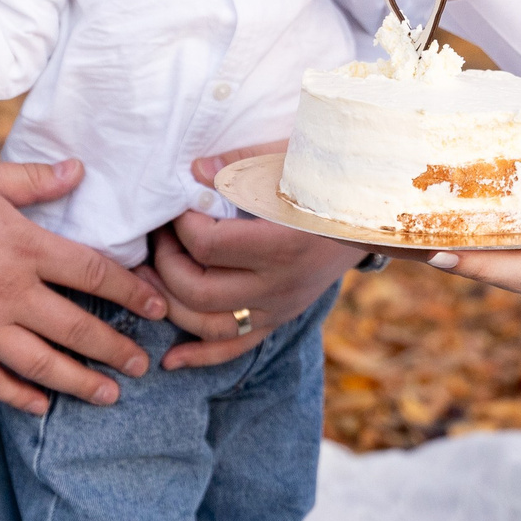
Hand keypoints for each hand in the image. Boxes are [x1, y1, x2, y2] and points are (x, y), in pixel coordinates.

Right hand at [0, 147, 171, 415]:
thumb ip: (37, 180)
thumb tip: (80, 170)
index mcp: (24, 248)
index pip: (93, 274)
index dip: (131, 292)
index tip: (157, 306)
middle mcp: (9, 292)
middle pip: (76, 328)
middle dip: (115, 349)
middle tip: (143, 366)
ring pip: (40, 363)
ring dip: (79, 382)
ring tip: (108, 396)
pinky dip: (18, 396)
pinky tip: (41, 406)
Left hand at [141, 145, 361, 368]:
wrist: (373, 217)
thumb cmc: (331, 181)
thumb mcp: (291, 161)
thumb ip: (240, 166)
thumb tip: (194, 172)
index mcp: (283, 243)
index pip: (208, 247)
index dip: (180, 225)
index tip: (178, 203)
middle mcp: (280, 285)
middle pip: (200, 291)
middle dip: (165, 263)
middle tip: (158, 235)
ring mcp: (280, 308)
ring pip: (210, 326)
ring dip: (170, 305)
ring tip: (147, 276)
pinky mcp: (281, 319)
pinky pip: (237, 349)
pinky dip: (200, 356)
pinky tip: (170, 359)